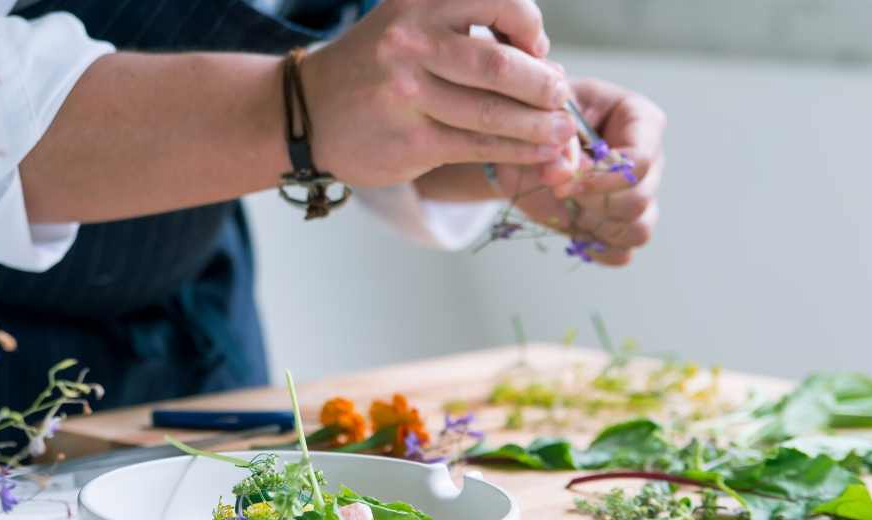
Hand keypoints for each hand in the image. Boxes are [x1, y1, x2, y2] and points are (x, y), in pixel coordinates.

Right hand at [299, 0, 576, 186]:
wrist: (310, 111)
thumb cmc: (378, 66)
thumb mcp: (412, 22)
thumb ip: (468, 31)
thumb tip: (545, 63)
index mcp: (420, 1)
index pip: (500, 2)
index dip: (530, 28)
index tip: (537, 50)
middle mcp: (411, 41)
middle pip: (500, 66)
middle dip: (544, 87)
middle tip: (560, 98)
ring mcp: (407, 93)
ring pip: (494, 113)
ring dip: (540, 126)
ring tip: (562, 132)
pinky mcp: (411, 139)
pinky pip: (479, 146)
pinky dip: (519, 151)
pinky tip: (540, 153)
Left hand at [491, 77, 665, 265]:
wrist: (527, 147)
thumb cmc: (543, 118)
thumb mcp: (543, 115)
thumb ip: (554, 141)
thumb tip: (562, 173)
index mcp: (639, 121)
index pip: (640, 160)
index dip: (602, 177)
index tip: (565, 181)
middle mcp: (648, 160)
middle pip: (640, 198)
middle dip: (593, 202)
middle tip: (559, 190)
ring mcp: (639, 195)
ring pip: (638, 228)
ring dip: (596, 225)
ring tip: (568, 206)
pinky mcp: (620, 226)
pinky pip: (623, 252)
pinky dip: (596, 249)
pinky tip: (574, 229)